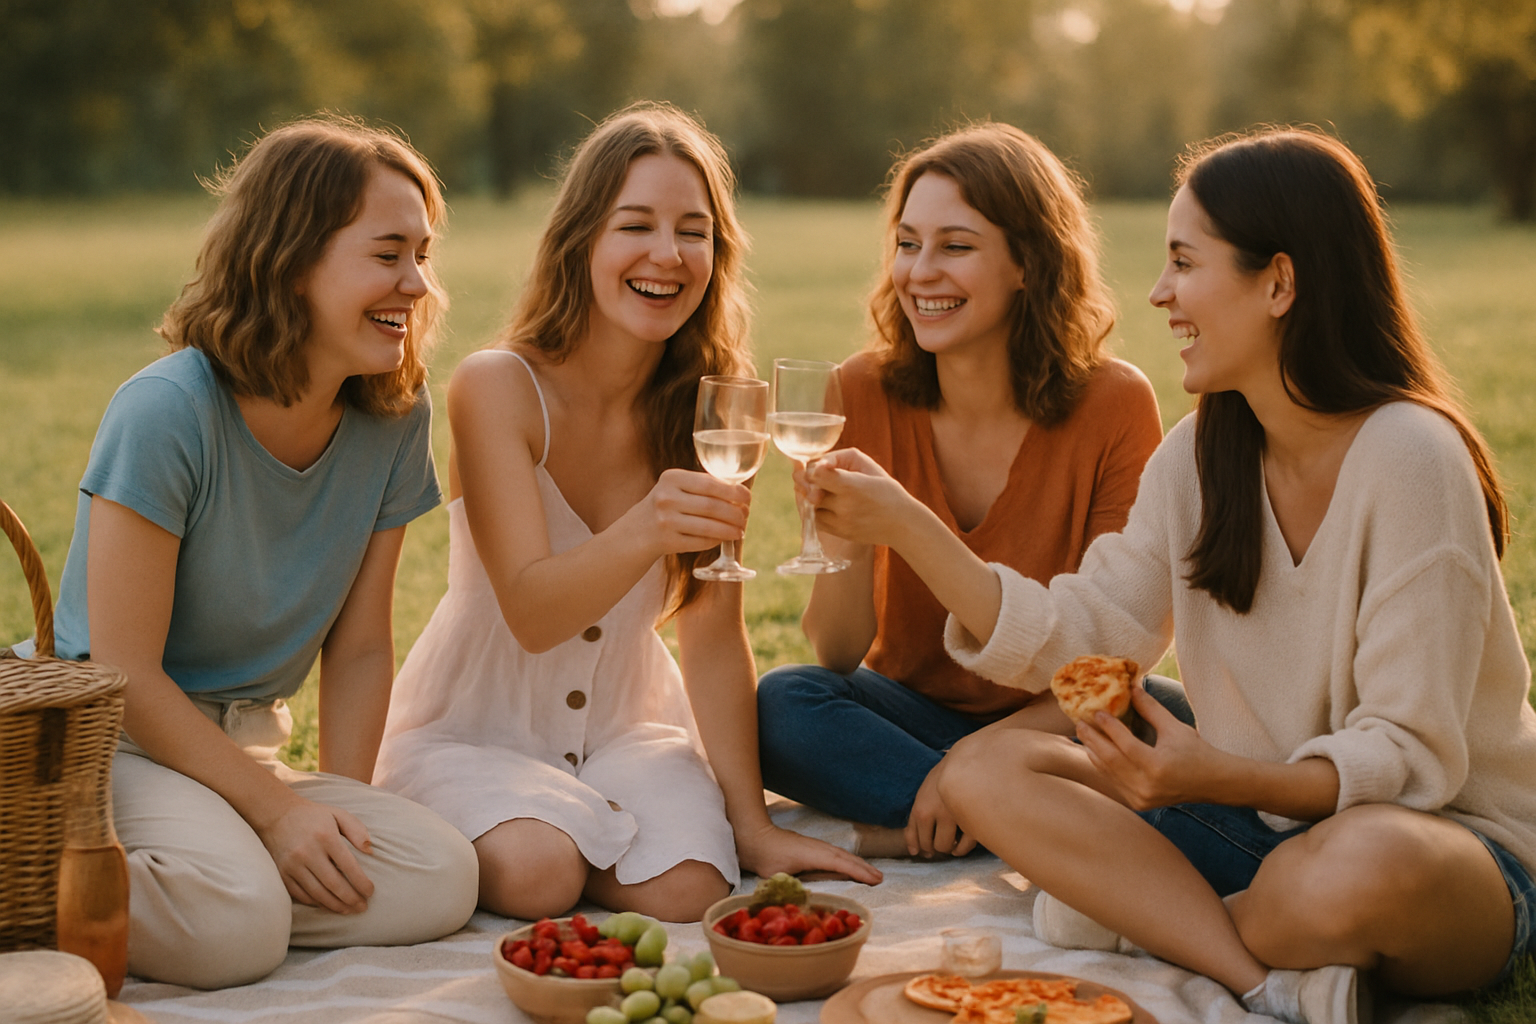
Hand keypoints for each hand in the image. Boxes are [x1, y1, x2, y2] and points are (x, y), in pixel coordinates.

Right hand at [254, 796, 375, 913]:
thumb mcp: (338, 815)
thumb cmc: (314, 817)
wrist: (277, 816)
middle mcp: (307, 853)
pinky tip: (329, 905)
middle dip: (351, 899)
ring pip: (317, 893)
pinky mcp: (282, 874)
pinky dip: (317, 903)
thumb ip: (357, 830)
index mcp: (325, 837)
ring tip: (349, 910)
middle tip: (363, 907)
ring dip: (336, 905)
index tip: (370, 892)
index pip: (348, 866)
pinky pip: (301, 895)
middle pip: (333, 884)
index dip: (361, 882)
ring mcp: (292, 865)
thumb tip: (370, 851)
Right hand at [638, 468, 750, 555]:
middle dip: (735, 513)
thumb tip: (741, 494)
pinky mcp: (667, 541)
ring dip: (730, 529)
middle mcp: (666, 498)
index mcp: (671, 478)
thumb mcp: (675, 488)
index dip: (734, 492)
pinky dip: (716, 540)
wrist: (635, 532)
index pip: (710, 483)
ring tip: (740, 531)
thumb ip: (702, 486)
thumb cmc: (665, 506)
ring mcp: (665, 521)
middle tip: (745, 517)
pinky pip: (700, 541)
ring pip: (709, 526)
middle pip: (712, 506)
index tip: (748, 498)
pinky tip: (723, 539)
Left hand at [736, 820, 883, 885]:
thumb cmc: (764, 856)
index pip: (841, 863)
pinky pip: (835, 854)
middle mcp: (818, 848)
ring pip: (841, 855)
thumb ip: (792, 886)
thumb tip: (805, 900)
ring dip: (858, 863)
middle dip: (864, 868)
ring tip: (872, 873)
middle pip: (846, 858)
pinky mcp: (811, 847)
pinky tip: (850, 866)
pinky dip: (847, 860)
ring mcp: (815, 846)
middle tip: (881, 878)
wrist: (754, 835)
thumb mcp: (777, 875)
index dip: (859, 872)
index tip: (875, 880)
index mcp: (813, 855)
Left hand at [803, 448, 924, 547]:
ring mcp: (841, 523)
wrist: (901, 522)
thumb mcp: (868, 465)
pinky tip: (834, 507)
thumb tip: (816, 465)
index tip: (821, 469)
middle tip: (825, 480)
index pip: (816, 475)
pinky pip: (817, 521)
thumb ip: (839, 459)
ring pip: (812, 507)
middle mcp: (844, 506)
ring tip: (834, 495)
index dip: (814, 470)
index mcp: (851, 486)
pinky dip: (820, 512)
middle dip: (815, 484)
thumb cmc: (885, 489)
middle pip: (811, 491)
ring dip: (817, 499)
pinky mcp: (840, 533)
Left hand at [905, 756, 976, 857]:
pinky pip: (967, 844)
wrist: (963, 761)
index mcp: (921, 809)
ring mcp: (956, 816)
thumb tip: (914, 852)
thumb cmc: (940, 781)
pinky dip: (963, 848)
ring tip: (951, 842)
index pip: (918, 841)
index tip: (927, 845)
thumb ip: (913, 825)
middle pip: (933, 846)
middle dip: (936, 847)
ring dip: (949, 848)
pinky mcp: (973, 817)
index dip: (923, 847)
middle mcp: (937, 814)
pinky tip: (961, 844)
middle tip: (940, 841)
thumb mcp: (920, 799)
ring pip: (949, 847)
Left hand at [1075, 686, 1229, 809]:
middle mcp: (1147, 786)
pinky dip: (1104, 766)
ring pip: (1109, 772)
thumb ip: (1150, 708)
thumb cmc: (1196, 752)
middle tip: (1079, 722)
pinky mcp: (1138, 803)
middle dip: (1092, 740)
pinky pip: (1114, 781)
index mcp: (1157, 766)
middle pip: (1111, 760)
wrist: (1213, 783)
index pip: (1125, 744)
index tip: (1096, 712)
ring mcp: (1141, 798)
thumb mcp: (1174, 727)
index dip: (1109, 727)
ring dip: (1094, 752)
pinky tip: (1095, 751)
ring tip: (1083, 734)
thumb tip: (1131, 686)